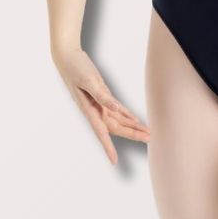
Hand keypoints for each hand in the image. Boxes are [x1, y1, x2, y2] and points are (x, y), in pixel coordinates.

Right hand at [53, 46, 149, 164]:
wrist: (68, 58)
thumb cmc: (76, 68)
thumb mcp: (89, 80)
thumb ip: (102, 96)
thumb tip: (114, 109)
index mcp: (89, 109)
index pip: (101, 132)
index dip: (108, 147)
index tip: (114, 160)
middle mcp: (95, 109)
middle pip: (116, 127)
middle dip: (132, 134)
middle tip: (149, 138)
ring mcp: (99, 103)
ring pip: (118, 119)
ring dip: (132, 126)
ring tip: (147, 132)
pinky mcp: (102, 95)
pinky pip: (116, 109)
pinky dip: (126, 114)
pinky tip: (135, 119)